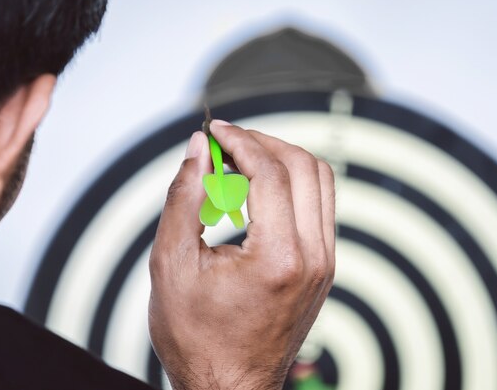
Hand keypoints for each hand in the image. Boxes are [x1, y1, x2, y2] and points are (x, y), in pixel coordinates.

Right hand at [148, 120, 334, 389]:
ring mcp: (325, 264)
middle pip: (305, 167)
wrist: (230, 387)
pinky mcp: (324, 268)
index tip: (215, 131)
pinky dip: (291, 186)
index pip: (271, 172)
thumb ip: (184, 198)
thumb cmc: (196, 338)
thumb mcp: (171, 265)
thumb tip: (198, 149)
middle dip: (264, 143)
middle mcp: (314, 258)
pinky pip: (318, 207)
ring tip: (241, 163)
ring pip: (319, 182)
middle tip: (227, 143)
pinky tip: (257, 192)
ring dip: (281, 161)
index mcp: (278, 258)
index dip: (240, 141)